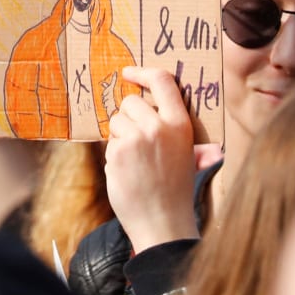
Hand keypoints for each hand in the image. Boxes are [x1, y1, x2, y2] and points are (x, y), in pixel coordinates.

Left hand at [104, 66, 220, 253]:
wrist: (163, 222)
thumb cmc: (173, 189)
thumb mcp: (186, 153)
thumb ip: (171, 128)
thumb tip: (150, 104)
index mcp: (180, 124)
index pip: (163, 81)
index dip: (143, 72)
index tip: (129, 73)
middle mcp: (159, 127)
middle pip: (129, 102)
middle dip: (128, 118)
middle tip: (139, 145)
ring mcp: (137, 138)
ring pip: (115, 122)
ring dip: (120, 138)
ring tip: (136, 163)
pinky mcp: (118, 152)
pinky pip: (108, 143)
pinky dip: (114, 156)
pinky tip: (128, 173)